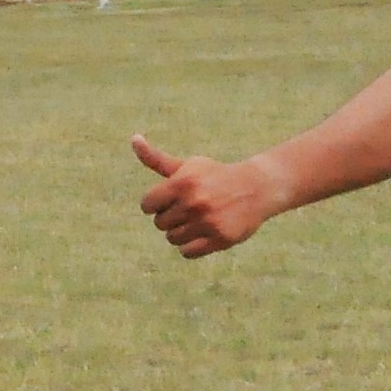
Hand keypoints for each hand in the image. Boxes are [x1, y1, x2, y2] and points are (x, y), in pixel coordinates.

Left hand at [133, 137, 284, 257]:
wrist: (256, 188)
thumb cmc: (214, 176)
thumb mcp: (187, 166)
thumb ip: (156, 159)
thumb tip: (133, 138)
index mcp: (182, 183)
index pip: (147, 205)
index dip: (156, 204)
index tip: (171, 200)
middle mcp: (194, 202)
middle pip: (159, 224)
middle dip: (171, 217)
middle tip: (191, 208)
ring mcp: (207, 222)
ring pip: (172, 239)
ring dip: (182, 232)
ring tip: (199, 220)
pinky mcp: (220, 239)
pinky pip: (187, 252)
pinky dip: (192, 246)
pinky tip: (205, 233)